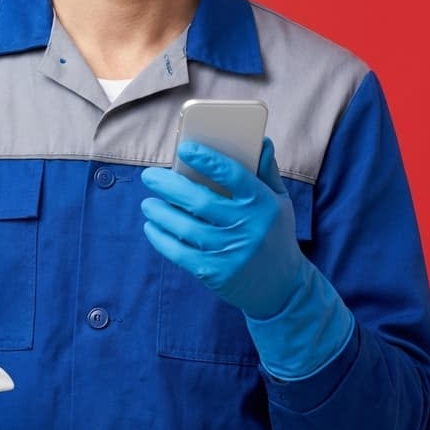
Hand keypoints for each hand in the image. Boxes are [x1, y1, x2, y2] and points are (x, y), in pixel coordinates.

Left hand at [141, 138, 304, 318]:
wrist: (282, 288)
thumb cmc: (275, 235)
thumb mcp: (279, 203)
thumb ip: (267, 172)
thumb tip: (261, 141)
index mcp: (263, 204)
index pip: (234, 174)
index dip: (208, 159)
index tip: (184, 148)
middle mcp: (248, 227)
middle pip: (200, 201)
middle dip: (169, 186)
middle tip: (149, 176)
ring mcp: (231, 252)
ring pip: (186, 227)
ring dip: (160, 213)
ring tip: (147, 203)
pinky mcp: (215, 273)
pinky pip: (180, 253)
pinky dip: (161, 238)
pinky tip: (151, 227)